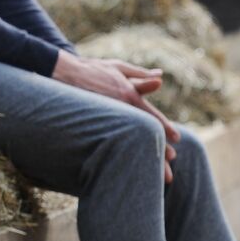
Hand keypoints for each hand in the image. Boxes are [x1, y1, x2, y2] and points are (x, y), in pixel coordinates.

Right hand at [51, 50, 179, 181]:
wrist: (63, 72)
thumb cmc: (93, 69)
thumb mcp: (118, 68)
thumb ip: (140, 75)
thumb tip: (160, 77)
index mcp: (129, 95)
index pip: (152, 116)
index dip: (165, 127)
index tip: (176, 138)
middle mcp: (120, 109)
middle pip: (144, 133)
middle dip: (158, 150)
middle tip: (170, 165)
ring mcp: (106, 117)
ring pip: (128, 142)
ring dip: (141, 157)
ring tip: (152, 173)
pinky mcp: (92, 124)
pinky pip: (110, 141)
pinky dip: (119, 154)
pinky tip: (123, 165)